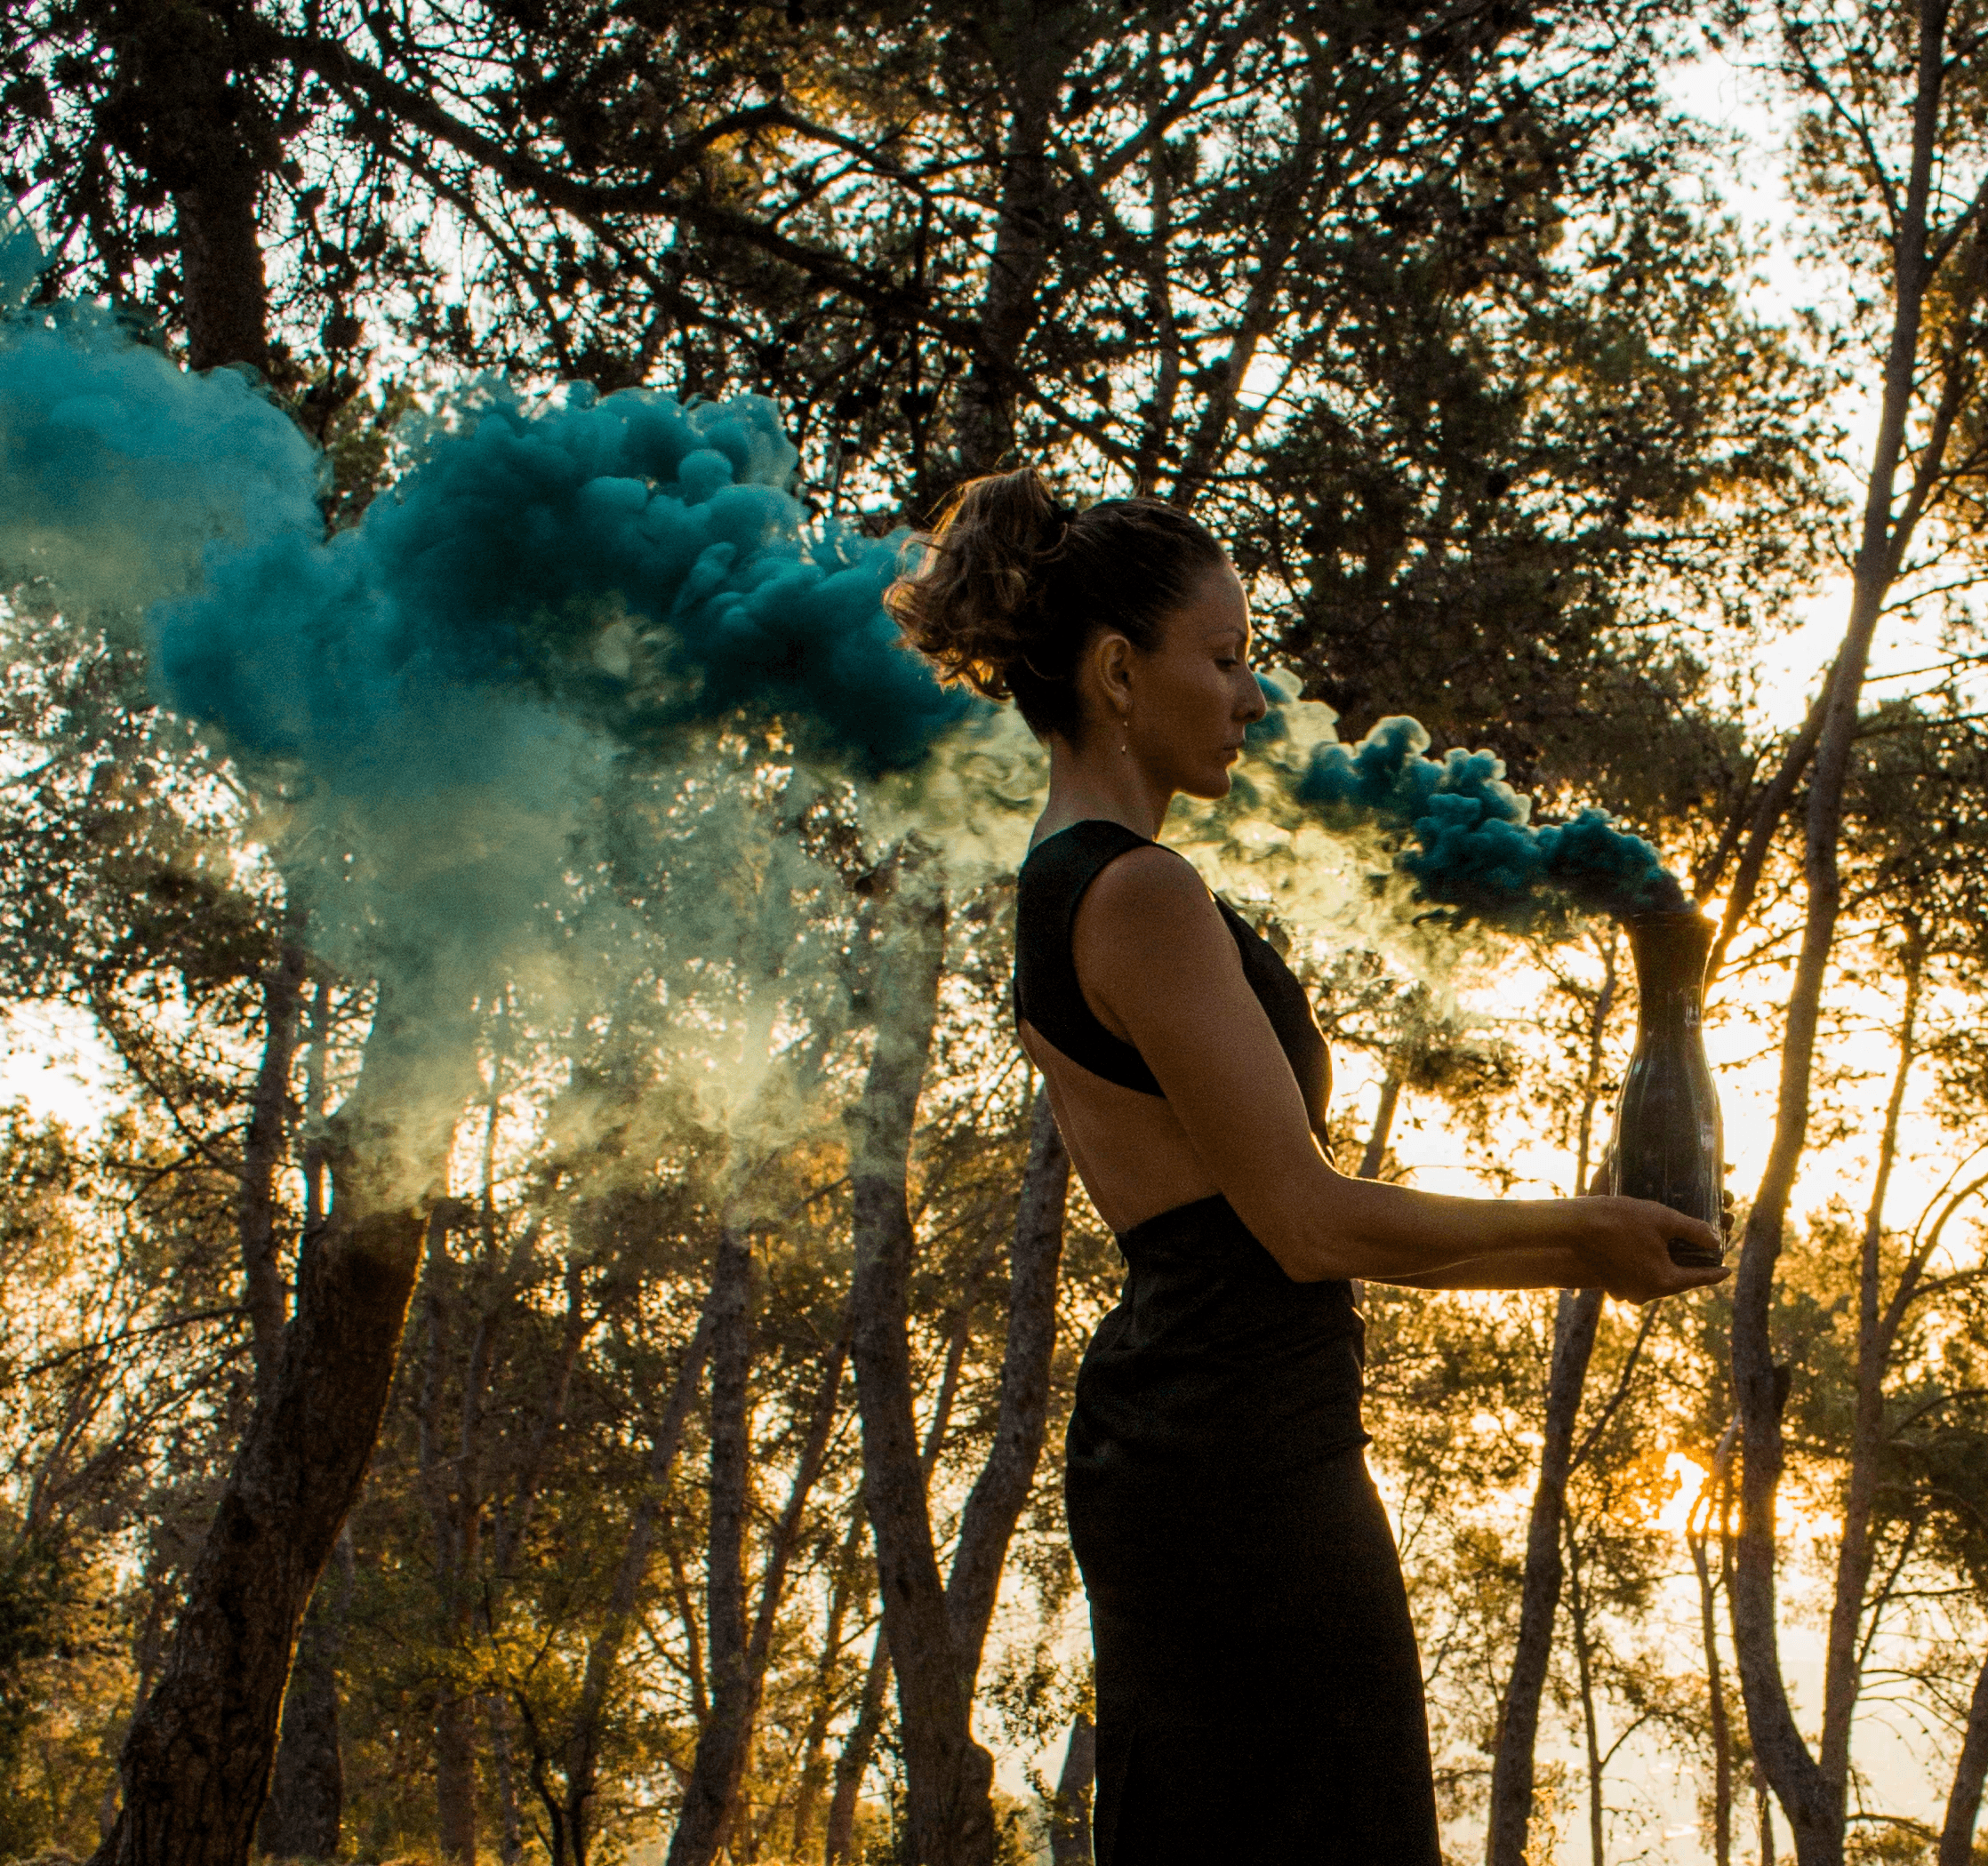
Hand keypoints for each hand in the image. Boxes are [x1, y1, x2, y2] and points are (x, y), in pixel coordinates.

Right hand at [1569, 1196, 1729, 1303]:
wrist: (1574, 1225)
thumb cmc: (1620, 1220)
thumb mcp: (1663, 1219)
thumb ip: (1694, 1230)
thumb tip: (1715, 1240)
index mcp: (1663, 1281)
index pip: (1699, 1278)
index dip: (1716, 1272)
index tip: (1727, 1270)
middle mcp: (1646, 1293)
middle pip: (1677, 1281)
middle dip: (1691, 1267)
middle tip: (1704, 1256)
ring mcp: (1627, 1291)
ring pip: (1657, 1280)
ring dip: (1668, 1266)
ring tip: (1678, 1251)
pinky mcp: (1613, 1285)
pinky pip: (1639, 1278)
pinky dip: (1649, 1266)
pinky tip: (1650, 1250)